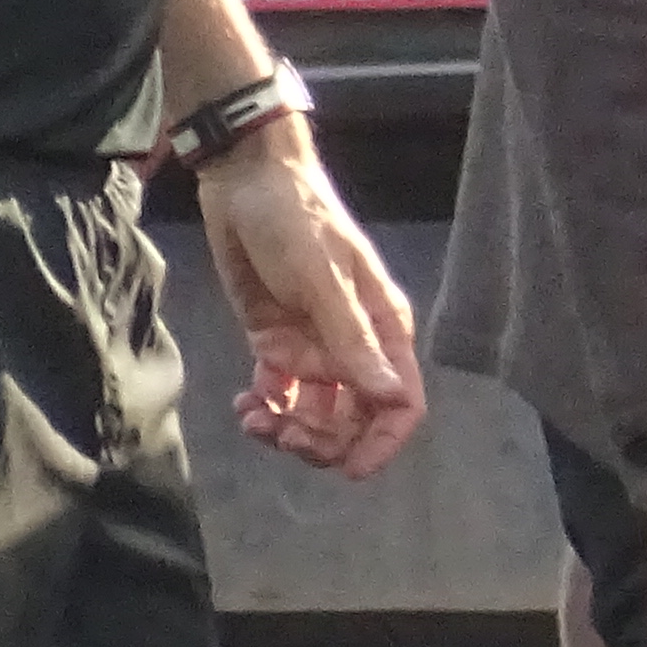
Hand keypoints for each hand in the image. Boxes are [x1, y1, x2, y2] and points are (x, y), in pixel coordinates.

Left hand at [195, 121, 428, 475]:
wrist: (245, 178)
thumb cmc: (294, 218)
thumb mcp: (322, 277)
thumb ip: (352, 339)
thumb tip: (390, 395)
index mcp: (382, 330)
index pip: (400, 402)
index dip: (382, 441)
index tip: (350, 469)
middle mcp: (354, 346)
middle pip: (355, 419)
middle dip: (323, 440)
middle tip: (284, 434)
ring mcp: (314, 347)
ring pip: (315, 414)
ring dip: (289, 430)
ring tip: (255, 419)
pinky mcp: (276, 342)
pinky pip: (279, 395)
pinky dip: (264, 411)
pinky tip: (245, 404)